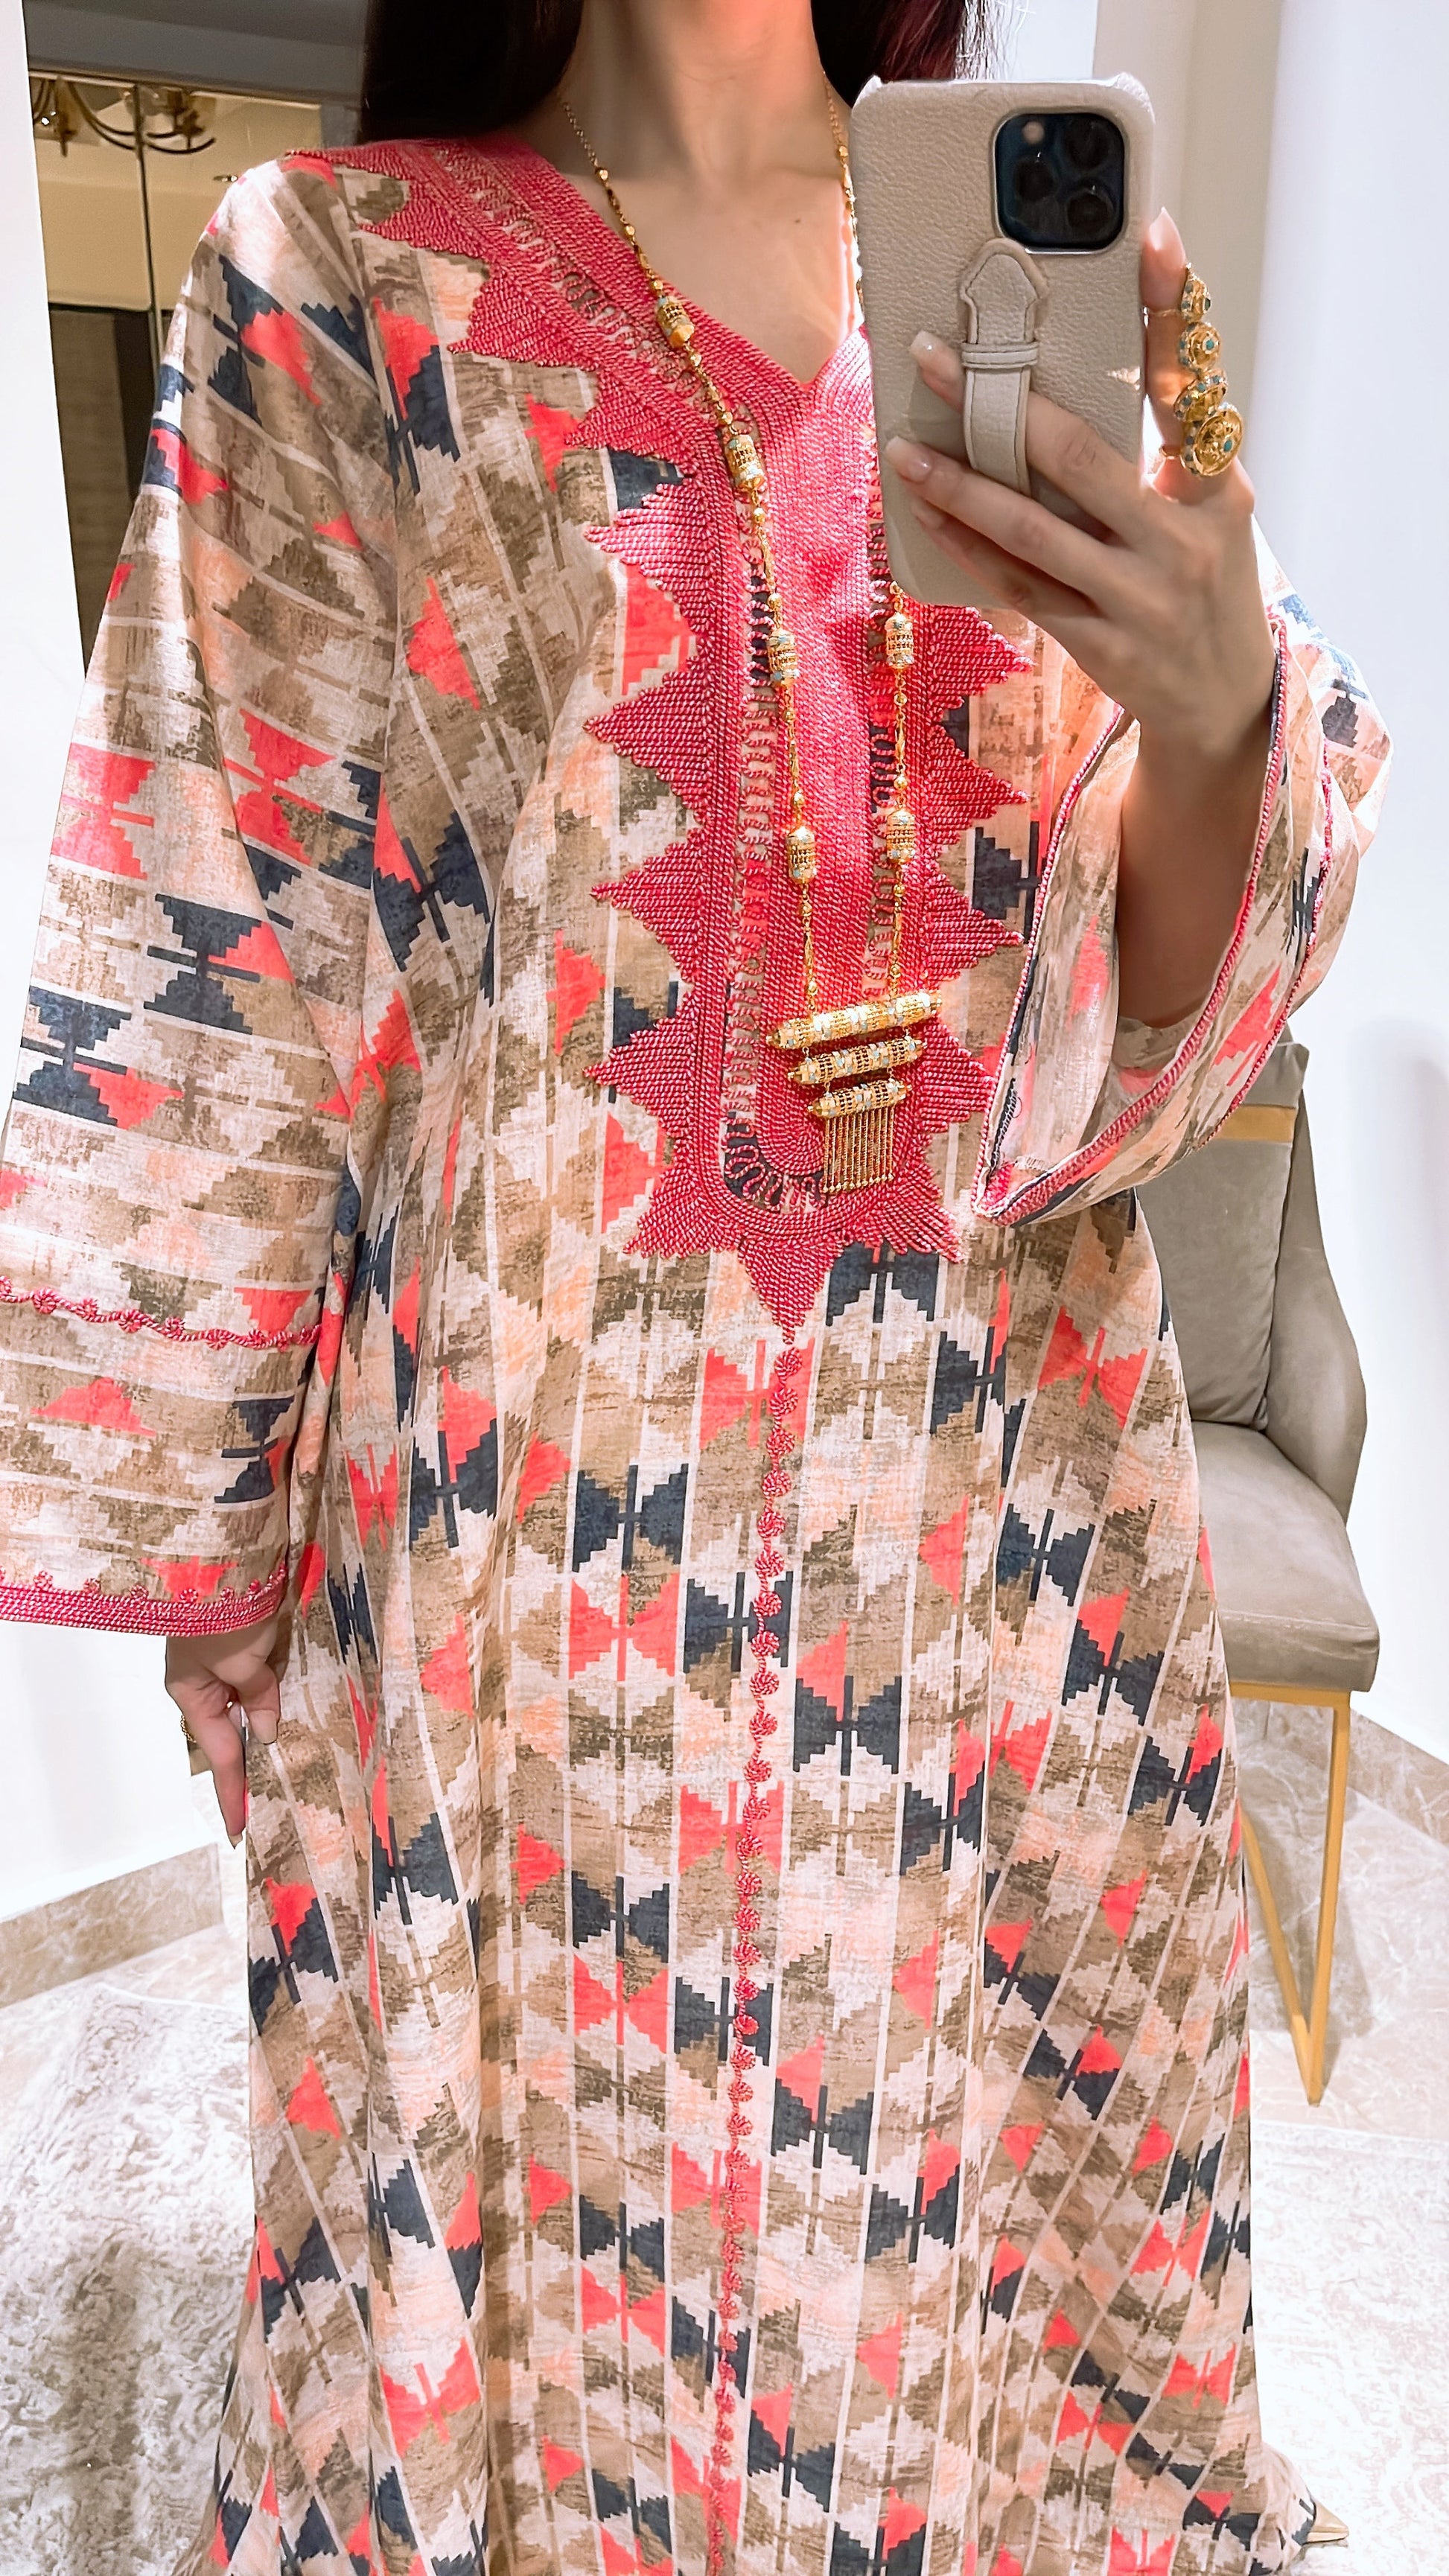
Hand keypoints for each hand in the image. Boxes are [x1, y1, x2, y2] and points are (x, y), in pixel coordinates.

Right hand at [165, 1614, 280, 1843]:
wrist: (225, 1552)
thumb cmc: (223, 1611)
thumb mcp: (240, 1661)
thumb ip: (256, 1697)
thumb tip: (268, 1730)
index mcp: (192, 1691)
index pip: (221, 1756)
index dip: (232, 1794)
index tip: (239, 1831)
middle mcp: (204, 1679)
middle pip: (233, 1729)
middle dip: (255, 1756)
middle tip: (279, 1792)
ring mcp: (223, 1659)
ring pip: (250, 1701)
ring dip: (270, 1717)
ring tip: (297, 1751)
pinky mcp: (244, 1638)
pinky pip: (261, 1676)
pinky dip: (276, 1689)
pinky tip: (298, 1700)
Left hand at [884, 210, 1276, 1023]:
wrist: (1225, 703)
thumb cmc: (1208, 584)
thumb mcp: (1213, 512)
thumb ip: (1169, 450)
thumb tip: (1087, 375)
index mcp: (1219, 488)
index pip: (1192, 383)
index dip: (1172, 307)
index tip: (1150, 232)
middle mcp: (1181, 539)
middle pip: (1077, 453)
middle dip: (996, 399)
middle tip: (933, 353)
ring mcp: (1138, 597)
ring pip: (1029, 527)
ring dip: (957, 484)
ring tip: (905, 448)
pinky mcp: (1099, 643)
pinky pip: (1019, 584)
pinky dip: (969, 544)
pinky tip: (929, 511)